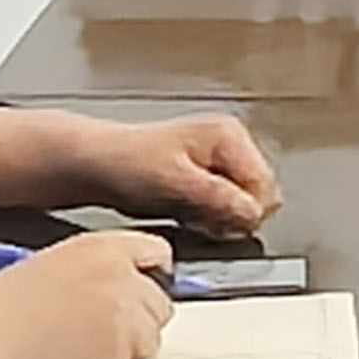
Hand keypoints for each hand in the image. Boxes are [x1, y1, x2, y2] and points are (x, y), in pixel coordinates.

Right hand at [0, 226, 176, 358]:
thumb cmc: (5, 304)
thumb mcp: (56, 261)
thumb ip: (99, 267)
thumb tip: (127, 282)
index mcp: (103, 247)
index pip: (157, 252)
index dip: (152, 274)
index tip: (148, 286)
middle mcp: (122, 277)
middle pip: (161, 299)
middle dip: (141, 314)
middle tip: (109, 325)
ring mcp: (125, 316)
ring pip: (153, 333)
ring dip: (133, 341)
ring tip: (91, 343)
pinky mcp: (119, 352)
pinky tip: (84, 357)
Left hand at [89, 109, 277, 232]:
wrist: (95, 166)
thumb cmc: (125, 164)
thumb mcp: (174, 183)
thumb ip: (217, 198)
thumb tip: (251, 215)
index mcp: (228, 135)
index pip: (264, 186)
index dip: (244, 212)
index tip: (219, 223)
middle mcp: (230, 144)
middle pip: (259, 196)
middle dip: (234, 216)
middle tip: (201, 220)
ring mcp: (220, 161)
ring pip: (244, 205)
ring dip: (221, 219)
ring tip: (190, 215)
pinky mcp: (209, 178)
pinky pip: (226, 209)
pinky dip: (211, 219)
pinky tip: (188, 215)